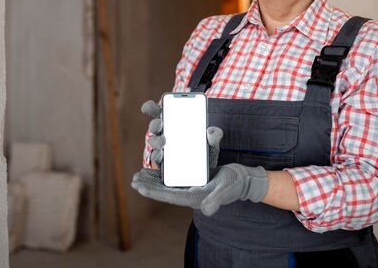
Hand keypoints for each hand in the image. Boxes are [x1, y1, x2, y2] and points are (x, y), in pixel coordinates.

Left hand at [131, 163, 268, 215]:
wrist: (244, 180)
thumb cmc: (235, 184)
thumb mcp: (226, 188)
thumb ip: (216, 198)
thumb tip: (206, 209)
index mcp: (194, 198)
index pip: (168, 196)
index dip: (152, 191)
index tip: (138, 186)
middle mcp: (190, 193)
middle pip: (164, 190)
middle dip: (148, 185)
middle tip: (133, 179)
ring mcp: (191, 186)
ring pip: (167, 184)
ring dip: (153, 180)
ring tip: (139, 175)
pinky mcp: (194, 179)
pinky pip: (175, 178)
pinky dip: (164, 174)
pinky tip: (156, 168)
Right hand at [140, 100, 222, 169]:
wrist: (205, 173)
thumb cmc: (204, 152)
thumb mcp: (211, 143)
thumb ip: (213, 136)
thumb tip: (212, 130)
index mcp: (174, 124)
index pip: (160, 112)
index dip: (151, 107)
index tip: (148, 106)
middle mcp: (164, 134)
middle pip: (154, 126)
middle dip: (155, 123)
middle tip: (160, 123)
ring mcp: (162, 149)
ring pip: (153, 142)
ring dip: (156, 140)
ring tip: (164, 141)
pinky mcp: (162, 164)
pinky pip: (156, 159)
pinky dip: (158, 156)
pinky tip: (161, 155)